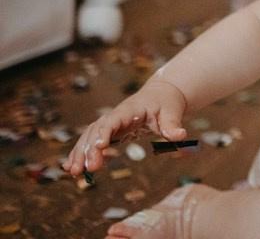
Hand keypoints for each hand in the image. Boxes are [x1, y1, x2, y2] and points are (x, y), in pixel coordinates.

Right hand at [63, 76, 187, 175]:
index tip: (100, 147)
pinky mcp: (108, 131)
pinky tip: (71, 167)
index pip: (114, 120)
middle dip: (89, 149)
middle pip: (97, 130)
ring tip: (74, 171)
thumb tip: (181, 135)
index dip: (105, 132)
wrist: (161, 95)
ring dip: (80, 153)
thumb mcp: (172, 112)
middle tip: (86, 168)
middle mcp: (115, 115)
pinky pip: (91, 141)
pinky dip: (80, 152)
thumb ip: (173, 125)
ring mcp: (109, 122)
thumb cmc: (166, 104)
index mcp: (129, 109)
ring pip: (89, 136)